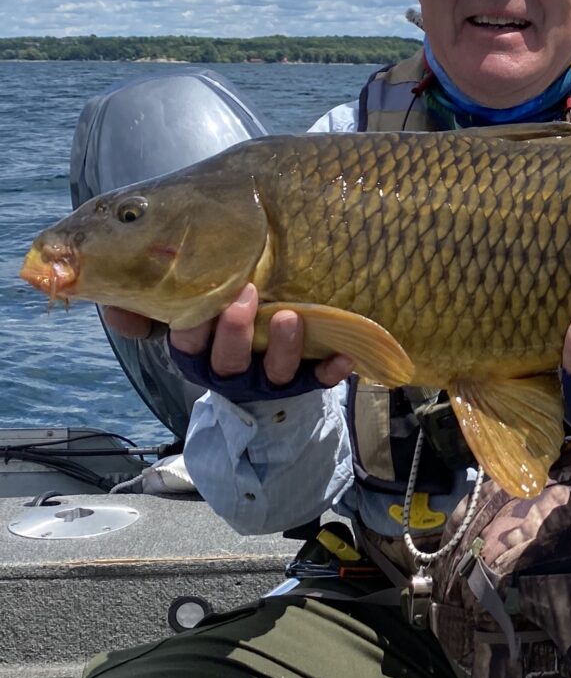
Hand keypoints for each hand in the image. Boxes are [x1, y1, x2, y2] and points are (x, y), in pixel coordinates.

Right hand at [111, 285, 351, 386]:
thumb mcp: (181, 314)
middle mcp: (229, 371)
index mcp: (196, 354)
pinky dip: (329, 371)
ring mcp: (266, 380)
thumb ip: (147, 306)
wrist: (257, 366)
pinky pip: (316, 382)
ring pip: (273, 374)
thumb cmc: (217, 323)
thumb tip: (118, 311)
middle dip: (235, 331)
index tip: (199, 303)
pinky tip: (344, 356)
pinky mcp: (301, 383)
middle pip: (227, 362)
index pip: (186, 345)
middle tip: (246, 294)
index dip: (191, 328)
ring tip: (291, 317)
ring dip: (282, 348)